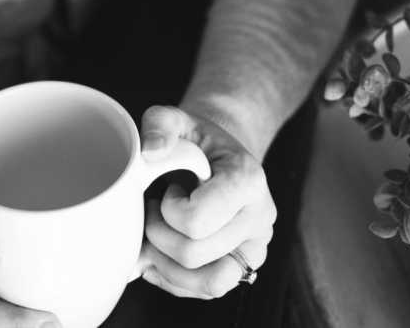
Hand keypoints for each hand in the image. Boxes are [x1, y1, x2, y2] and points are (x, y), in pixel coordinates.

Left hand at [138, 105, 276, 298]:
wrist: (219, 156)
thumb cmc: (196, 140)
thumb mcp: (177, 118)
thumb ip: (160, 123)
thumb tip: (150, 152)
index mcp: (247, 179)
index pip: (196, 220)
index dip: (168, 210)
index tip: (168, 188)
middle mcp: (259, 219)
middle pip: (194, 254)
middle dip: (158, 235)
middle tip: (153, 209)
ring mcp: (254, 248)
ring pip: (206, 283)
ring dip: (166, 264)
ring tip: (155, 235)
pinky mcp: (244, 269)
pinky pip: (208, 291)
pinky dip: (175, 279)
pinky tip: (160, 255)